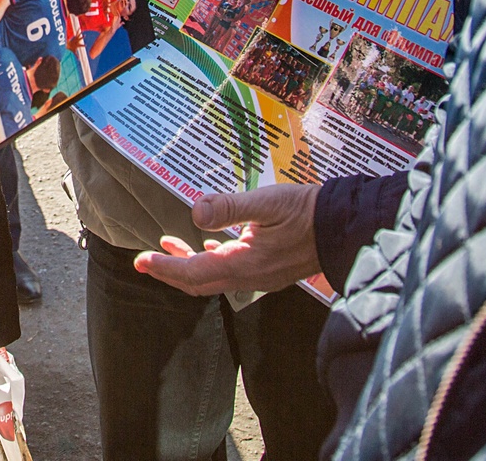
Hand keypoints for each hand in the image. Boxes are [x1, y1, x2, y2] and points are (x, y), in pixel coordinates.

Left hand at [132, 183, 321, 296]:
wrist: (344, 227)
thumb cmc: (307, 212)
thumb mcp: (267, 202)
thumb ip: (230, 207)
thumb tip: (196, 211)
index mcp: (245, 264)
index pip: (194, 272)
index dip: (165, 268)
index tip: (141, 261)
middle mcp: (250, 277)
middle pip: (199, 282)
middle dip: (170, 271)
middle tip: (145, 260)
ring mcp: (260, 277)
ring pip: (214, 278)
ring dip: (188, 265)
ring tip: (168, 248)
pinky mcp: (268, 270)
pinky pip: (231, 271)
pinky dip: (211, 261)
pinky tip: (208, 245)